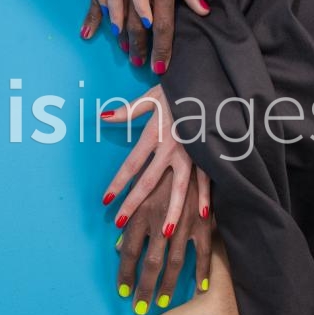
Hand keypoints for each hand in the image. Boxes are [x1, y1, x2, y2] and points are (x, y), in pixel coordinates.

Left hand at [102, 85, 209, 233]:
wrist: (210, 83)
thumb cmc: (179, 89)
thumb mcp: (152, 95)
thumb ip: (129, 110)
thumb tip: (103, 117)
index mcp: (155, 133)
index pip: (131, 164)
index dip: (118, 182)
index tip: (106, 199)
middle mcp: (171, 146)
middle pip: (149, 180)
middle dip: (134, 202)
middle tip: (120, 221)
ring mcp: (192, 152)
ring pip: (179, 187)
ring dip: (172, 210)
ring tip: (165, 232)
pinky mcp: (209, 153)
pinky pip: (206, 178)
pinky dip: (205, 196)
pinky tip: (203, 214)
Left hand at [115, 165, 211, 312]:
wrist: (192, 144)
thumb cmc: (160, 166)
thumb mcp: (138, 184)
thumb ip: (128, 214)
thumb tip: (117, 241)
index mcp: (141, 211)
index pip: (128, 251)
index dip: (124, 273)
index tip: (121, 291)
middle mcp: (160, 220)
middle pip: (150, 262)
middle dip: (144, 287)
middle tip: (139, 307)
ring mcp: (183, 222)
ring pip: (174, 261)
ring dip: (168, 284)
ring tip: (162, 302)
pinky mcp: (203, 220)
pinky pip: (204, 251)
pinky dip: (202, 270)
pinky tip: (199, 287)